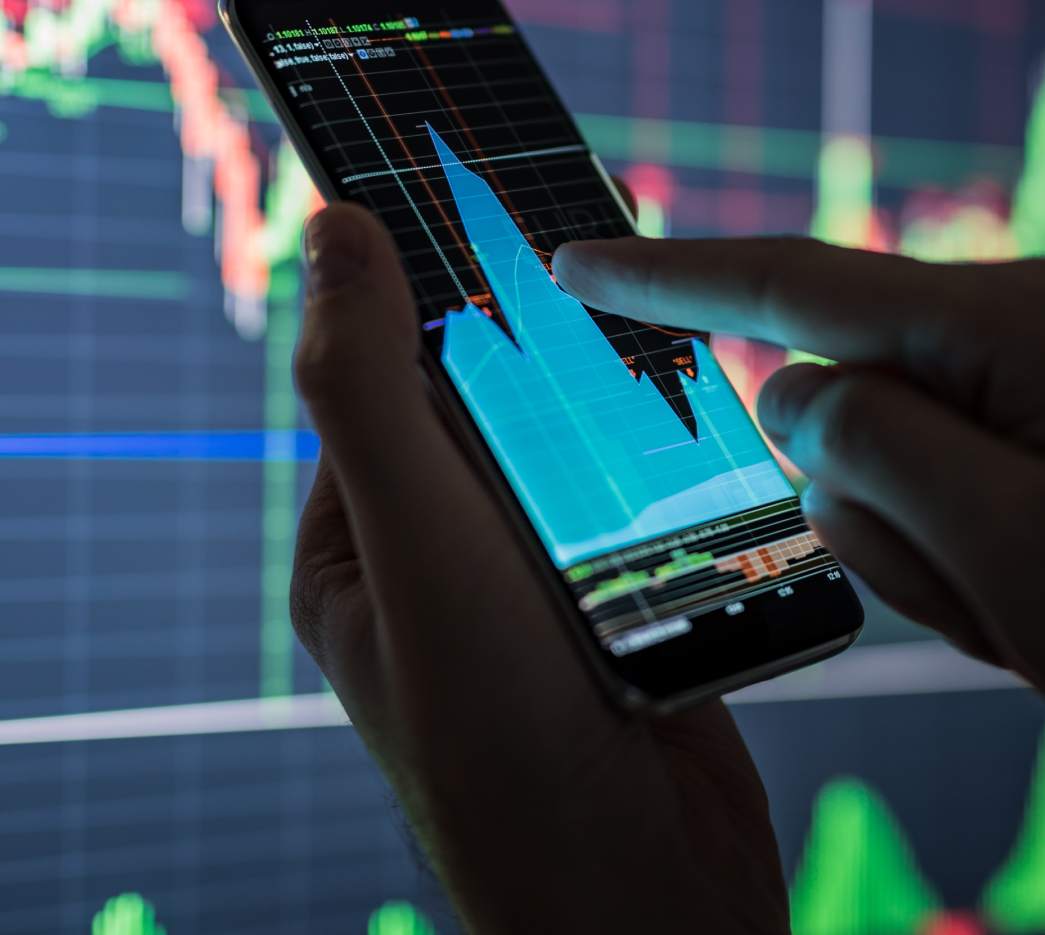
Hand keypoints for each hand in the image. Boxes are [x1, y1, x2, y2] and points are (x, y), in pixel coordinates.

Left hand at [292, 203, 787, 933]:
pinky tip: (709, 440)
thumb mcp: (421, 548)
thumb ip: (375, 393)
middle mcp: (438, 565)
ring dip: (616, 410)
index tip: (474, 182)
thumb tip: (334, 231)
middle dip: (541, 345)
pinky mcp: (624, 617)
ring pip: (578, 449)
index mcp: (358, 547)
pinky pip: (645, 507)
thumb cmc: (506, 744)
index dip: (424, 282)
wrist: (647, 907)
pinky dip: (674, 471)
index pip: (382, 376)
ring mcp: (534, 594)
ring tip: (658, 355)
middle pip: (492, 404)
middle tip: (594, 265)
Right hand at [552, 236, 1044, 796]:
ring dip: (931, 559)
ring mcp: (1035, 384)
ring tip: (1039, 610)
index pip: (786, 282)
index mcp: (995, 328)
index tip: (569, 261)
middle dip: (871, 516)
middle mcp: (1008, 331)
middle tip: (987, 593)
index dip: (664, 278)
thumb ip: (870, 449)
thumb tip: (782, 388)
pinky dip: (967, 566)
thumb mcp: (1014, 547)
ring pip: (883, 469)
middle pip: (836, 406)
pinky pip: (942, 495)